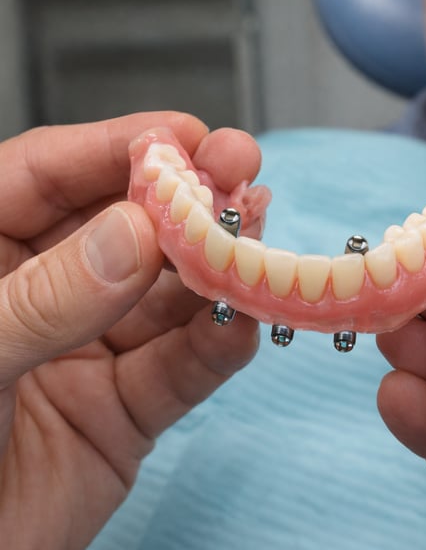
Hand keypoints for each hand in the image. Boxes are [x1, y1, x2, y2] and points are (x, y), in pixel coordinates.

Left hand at [0, 113, 261, 549]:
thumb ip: (45, 297)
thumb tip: (136, 231)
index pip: (47, 177)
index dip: (120, 147)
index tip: (189, 137)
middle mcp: (41, 294)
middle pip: (124, 229)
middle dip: (186, 200)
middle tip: (245, 174)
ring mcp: (88, 352)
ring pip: (165, 298)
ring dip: (218, 270)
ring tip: (260, 242)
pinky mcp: (125, 412)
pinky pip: (182, 371)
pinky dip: (219, 347)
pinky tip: (247, 322)